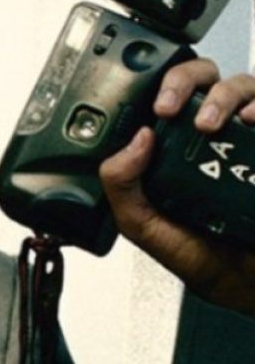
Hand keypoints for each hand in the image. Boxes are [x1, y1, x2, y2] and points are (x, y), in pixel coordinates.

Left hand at [100, 57, 254, 317]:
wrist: (247, 286)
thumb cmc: (199, 254)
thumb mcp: (143, 224)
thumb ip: (122, 184)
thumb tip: (135, 139)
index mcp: (175, 144)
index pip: (165, 94)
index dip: (155, 87)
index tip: (151, 106)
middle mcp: (214, 134)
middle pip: (203, 76)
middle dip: (184, 79)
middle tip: (170, 107)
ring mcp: (247, 138)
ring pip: (241, 84)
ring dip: (222, 94)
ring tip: (210, 123)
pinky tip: (251, 121)